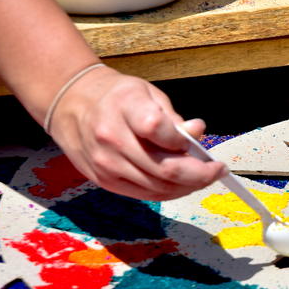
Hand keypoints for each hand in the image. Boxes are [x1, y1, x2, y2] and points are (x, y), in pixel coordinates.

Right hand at [47, 67, 224, 200]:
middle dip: (199, 175)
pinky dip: (169, 192)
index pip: (159, 130)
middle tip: (217, 171)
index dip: (187, 143)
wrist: (71, 104)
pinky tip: (182, 184)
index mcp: (125, 106)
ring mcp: (106, 163)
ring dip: (187, 187)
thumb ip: (174, 118)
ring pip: (158, 188)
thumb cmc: (117, 97)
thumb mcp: (149, 94)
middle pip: (164, 169)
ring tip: (202, 177)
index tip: (206, 150)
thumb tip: (198, 132)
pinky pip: (144, 194)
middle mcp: (112, 137)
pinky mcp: (104, 180)